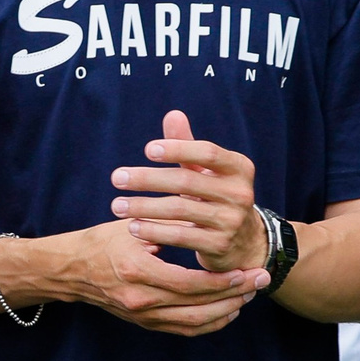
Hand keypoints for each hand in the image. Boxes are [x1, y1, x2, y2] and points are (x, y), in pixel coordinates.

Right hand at [35, 219, 264, 335]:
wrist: (71, 270)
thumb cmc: (102, 241)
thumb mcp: (132, 224)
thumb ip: (166, 221)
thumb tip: (204, 209)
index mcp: (138, 272)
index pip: (191, 284)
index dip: (223, 281)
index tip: (247, 270)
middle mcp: (141, 300)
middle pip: (199, 307)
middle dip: (234, 295)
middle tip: (260, 282)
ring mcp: (143, 316)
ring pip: (195, 323)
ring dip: (226, 311)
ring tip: (249, 295)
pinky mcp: (145, 323)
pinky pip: (184, 329)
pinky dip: (209, 323)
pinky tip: (228, 311)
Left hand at [110, 110, 266, 272]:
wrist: (242, 241)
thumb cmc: (216, 196)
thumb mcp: (206, 171)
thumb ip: (188, 144)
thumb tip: (173, 114)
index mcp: (239, 168)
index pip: (207, 153)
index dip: (178, 149)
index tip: (147, 150)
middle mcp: (240, 193)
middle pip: (186, 181)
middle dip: (147, 179)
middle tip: (116, 177)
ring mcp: (231, 221)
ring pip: (179, 209)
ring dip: (143, 206)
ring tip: (116, 205)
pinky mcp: (219, 245)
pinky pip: (180, 236)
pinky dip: (154, 231)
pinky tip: (133, 227)